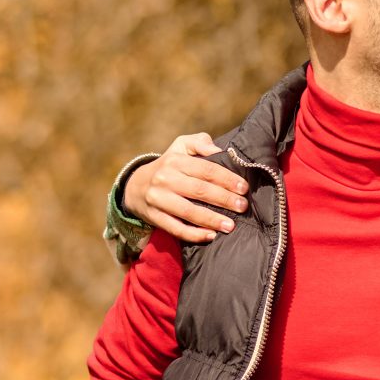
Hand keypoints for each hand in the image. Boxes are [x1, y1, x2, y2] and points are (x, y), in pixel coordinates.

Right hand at [123, 134, 250, 243]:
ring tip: (231, 226)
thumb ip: (199, 143)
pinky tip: (211, 236)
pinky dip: (194, 234)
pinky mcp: (154, 217)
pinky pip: (176, 228)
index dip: (227, 179)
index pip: (206, 170)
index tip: (243, 188)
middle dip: (224, 199)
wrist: (135, 186)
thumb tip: (218, 150)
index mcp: (175, 160)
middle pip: (200, 190)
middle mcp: (165, 178)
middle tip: (243, 207)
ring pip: (189, 211)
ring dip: (212, 219)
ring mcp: (158, 199)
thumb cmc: (169, 165)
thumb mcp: (180, 147)